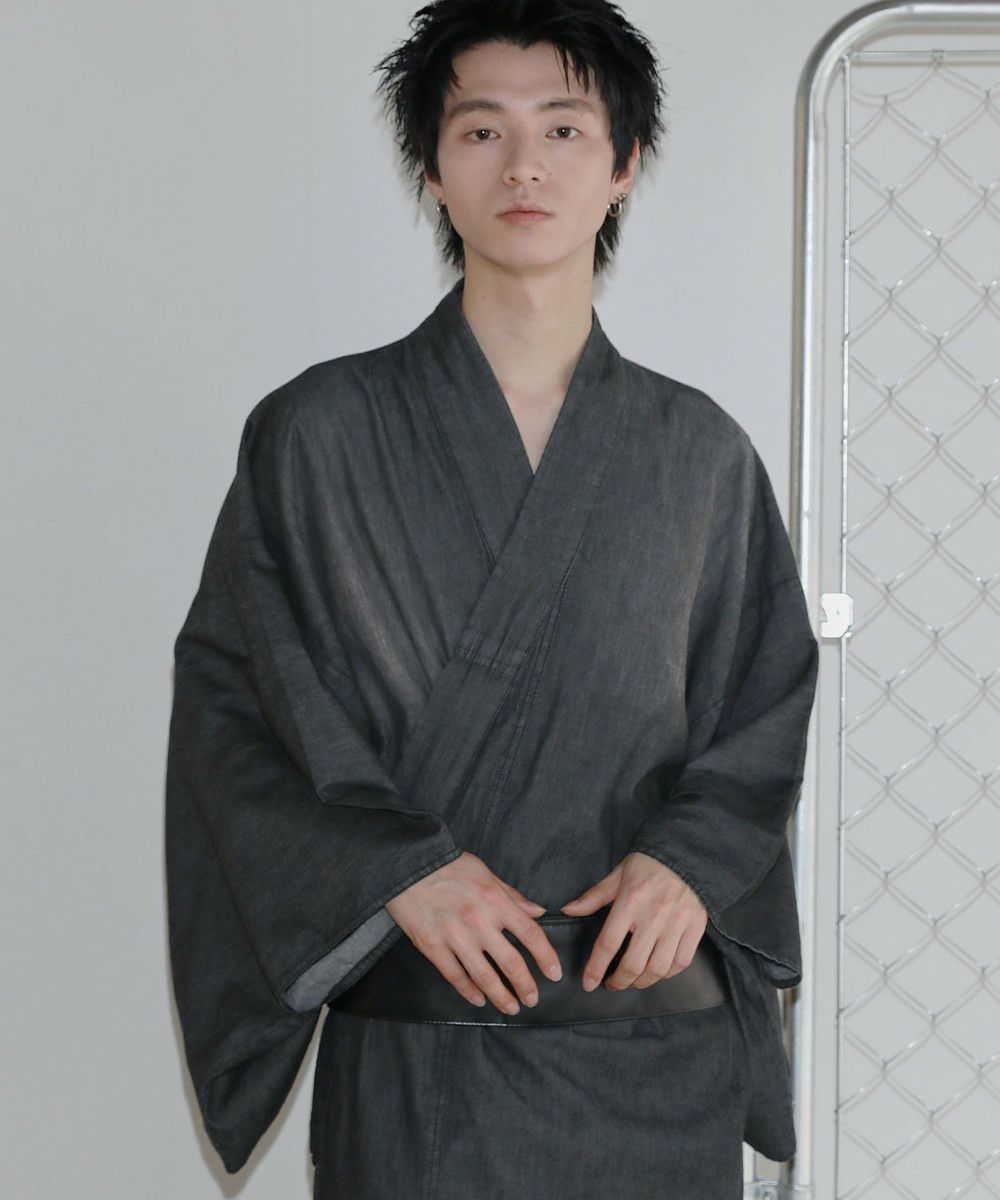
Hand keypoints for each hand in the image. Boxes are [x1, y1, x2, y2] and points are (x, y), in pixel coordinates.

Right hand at [385, 851, 562, 1014]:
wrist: (407, 866)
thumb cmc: (448, 866)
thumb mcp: (486, 873)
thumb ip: (512, 895)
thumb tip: (537, 911)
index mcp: (495, 901)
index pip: (530, 934)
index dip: (546, 957)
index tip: (553, 973)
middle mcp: (478, 921)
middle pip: (511, 962)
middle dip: (525, 986)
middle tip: (532, 999)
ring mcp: (455, 936)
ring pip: (484, 977)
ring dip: (501, 996)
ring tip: (511, 1007)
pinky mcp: (432, 946)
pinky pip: (455, 976)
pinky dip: (469, 992)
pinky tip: (479, 999)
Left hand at [559, 851, 707, 990]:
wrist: (686, 852)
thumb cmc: (649, 863)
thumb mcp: (618, 875)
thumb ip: (593, 897)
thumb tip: (568, 910)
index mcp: (630, 901)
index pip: (608, 943)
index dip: (595, 967)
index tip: (589, 982)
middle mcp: (654, 915)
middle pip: (633, 964)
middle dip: (619, 982)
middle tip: (611, 984)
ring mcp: (677, 923)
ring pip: (658, 969)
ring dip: (642, 982)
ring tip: (633, 981)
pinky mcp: (695, 927)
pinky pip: (682, 962)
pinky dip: (668, 974)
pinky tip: (657, 972)